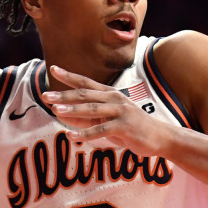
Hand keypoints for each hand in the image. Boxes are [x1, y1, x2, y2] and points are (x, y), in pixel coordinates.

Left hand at [43, 65, 170, 156]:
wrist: (161, 138)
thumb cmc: (132, 129)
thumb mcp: (109, 121)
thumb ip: (88, 118)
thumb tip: (64, 116)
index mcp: (110, 94)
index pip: (86, 83)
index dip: (69, 76)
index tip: (53, 69)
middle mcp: (115, 99)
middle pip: (86, 95)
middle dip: (65, 94)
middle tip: (46, 95)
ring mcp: (121, 112)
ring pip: (93, 110)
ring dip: (73, 110)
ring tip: (56, 110)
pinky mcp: (125, 126)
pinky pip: (101, 130)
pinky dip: (85, 133)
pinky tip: (71, 136)